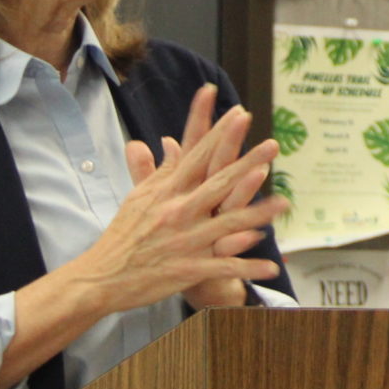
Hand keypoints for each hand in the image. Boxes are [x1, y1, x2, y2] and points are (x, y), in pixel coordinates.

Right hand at [0, 94, 286, 388]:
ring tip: (285, 203)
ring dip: (259, 214)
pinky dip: (248, 267)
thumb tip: (171, 142)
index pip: (197, 155)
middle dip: (247, 163)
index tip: (239, 112)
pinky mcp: (188, 269)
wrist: (102, 277)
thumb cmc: (123, 235)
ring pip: (228, 223)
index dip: (219, 132)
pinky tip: (272, 267)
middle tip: (272, 145)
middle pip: (218, 182)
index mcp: (167, 191)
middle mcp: (178, 211)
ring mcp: (185, 241)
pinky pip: (225, 267)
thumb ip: (160, 170)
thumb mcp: (139, 197)